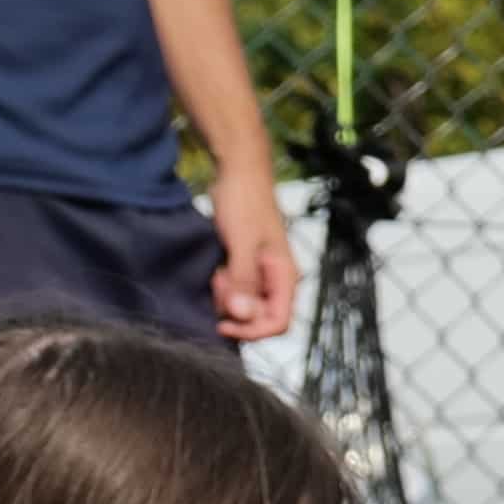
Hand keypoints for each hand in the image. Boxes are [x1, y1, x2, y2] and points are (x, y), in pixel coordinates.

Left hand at [212, 189, 301, 345]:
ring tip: (218, 272)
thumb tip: (241, 315)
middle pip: (260, 317)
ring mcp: (262, 273)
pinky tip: (217, 268)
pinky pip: (237, 291)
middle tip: (219, 284)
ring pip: (246, 305)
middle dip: (235, 310)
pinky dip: (224, 287)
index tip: (224, 323)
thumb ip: (243, 281)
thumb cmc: (244, 202)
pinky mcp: (247, 266)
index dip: (251, 330)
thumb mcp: (241, 243)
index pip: (278, 323)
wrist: (238, 173)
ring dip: (228, 297)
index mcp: (285, 276)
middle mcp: (277, 279)